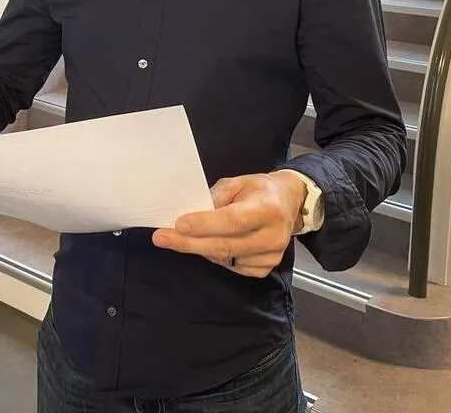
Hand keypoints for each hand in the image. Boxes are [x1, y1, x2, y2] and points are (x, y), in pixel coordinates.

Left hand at [152, 171, 307, 277]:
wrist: (288, 203)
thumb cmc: (259, 190)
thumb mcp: (237, 182)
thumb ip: (215, 196)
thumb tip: (190, 214)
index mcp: (267, 207)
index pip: (232, 220)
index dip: (204, 224)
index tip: (178, 225)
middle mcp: (273, 234)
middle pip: (225, 245)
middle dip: (189, 243)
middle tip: (162, 238)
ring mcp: (272, 255)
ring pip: (225, 258)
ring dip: (201, 249)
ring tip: (187, 237)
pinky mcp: (267, 268)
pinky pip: (233, 267)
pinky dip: (217, 257)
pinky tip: (213, 244)